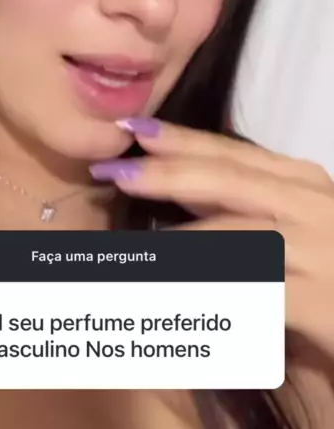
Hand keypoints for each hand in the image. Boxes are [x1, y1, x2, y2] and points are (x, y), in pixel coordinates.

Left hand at [90, 118, 333, 362]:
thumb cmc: (326, 271)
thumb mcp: (288, 225)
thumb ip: (238, 205)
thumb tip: (174, 185)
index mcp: (301, 182)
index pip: (232, 153)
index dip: (180, 141)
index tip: (132, 128)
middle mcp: (312, 205)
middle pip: (229, 181)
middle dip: (167, 174)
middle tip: (115, 171)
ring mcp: (319, 250)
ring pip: (233, 235)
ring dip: (174, 239)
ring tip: (126, 241)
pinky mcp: (321, 301)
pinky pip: (247, 290)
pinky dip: (202, 290)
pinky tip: (165, 294)